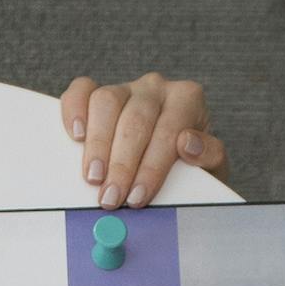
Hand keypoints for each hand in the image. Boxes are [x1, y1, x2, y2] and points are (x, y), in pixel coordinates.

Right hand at [58, 73, 228, 209]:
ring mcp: (125, 88)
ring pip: (106, 101)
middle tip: (112, 197)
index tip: (138, 196)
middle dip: (122, 164)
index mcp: (187, 99)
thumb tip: (188, 144)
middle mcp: (156, 89)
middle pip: (135, 118)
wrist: (173, 163)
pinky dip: (74, 110)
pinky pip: (82, 91)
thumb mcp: (210, 167)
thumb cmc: (189, 166)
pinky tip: (76, 136)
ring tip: (93, 177)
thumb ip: (210, 156)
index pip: (169, 129)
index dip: (152, 166)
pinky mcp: (97, 93)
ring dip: (98, 144)